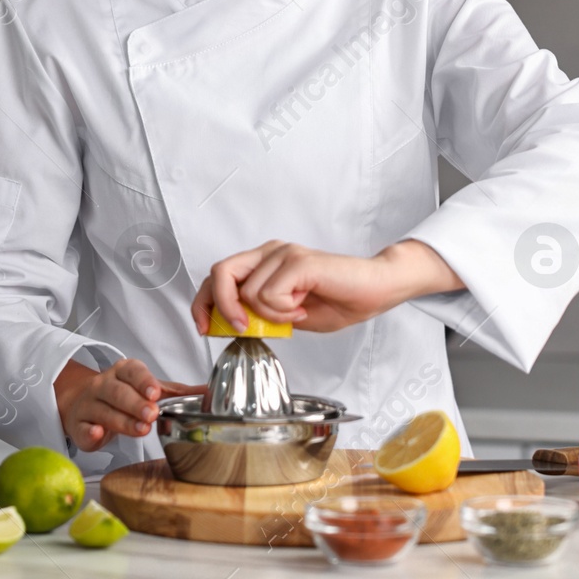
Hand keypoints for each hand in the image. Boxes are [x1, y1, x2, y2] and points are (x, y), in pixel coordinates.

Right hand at [55, 358, 204, 452]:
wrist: (86, 403)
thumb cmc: (123, 395)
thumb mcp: (149, 389)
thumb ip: (177, 392)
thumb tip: (207, 393)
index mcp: (123, 372)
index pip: (133, 372)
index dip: (144, 381)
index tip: (155, 393)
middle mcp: (104, 385)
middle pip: (118, 392)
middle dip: (136, 404)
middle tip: (151, 415)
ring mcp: (89, 405)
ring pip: (105, 411)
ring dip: (123, 421)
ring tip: (141, 429)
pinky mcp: (79, 426)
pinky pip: (83, 429)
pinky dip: (91, 433)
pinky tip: (98, 434)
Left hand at [191, 239, 463, 334]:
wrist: (375, 289)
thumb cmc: (338, 299)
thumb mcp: (288, 315)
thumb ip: (261, 314)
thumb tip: (232, 323)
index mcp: (265, 262)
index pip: (219, 275)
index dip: (203, 301)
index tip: (205, 326)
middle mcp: (270, 252)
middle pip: (221, 272)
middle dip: (221, 306)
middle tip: (240, 327)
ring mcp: (284, 253)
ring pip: (249, 293)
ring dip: (270, 315)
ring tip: (297, 312)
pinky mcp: (298, 261)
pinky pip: (270, 295)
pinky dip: (283, 311)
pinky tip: (303, 308)